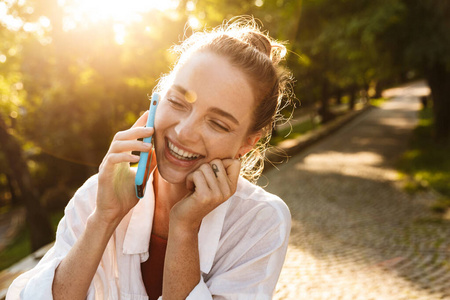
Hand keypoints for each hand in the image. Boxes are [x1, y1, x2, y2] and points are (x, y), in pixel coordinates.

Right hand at [95, 111, 153, 225]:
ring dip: (134, 142)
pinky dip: (125, 156)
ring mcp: (106, 165)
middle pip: (121, 136)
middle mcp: (112, 157)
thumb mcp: (142, 177)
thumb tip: (159, 150)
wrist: (114, 213)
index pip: (129, 135)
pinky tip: (136, 158)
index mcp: (121, 156)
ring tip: (149, 145)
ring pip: (116, 145)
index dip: (138, 124)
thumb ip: (148, 164)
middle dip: (137, 129)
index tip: (150, 113)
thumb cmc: (126, 196)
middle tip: (152, 128)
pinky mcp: (104, 174)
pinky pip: (112, 160)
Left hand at [169, 158, 240, 231]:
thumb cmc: (196, 196)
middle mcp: (228, 191)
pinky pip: (196, 174)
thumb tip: (229, 155)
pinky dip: (189, 179)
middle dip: (204, 169)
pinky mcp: (205, 195)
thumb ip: (220, 171)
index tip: (211, 174)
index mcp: (232, 187)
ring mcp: (217, 194)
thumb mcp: (213, 183)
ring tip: (195, 186)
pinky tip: (191, 189)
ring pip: (205, 167)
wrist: (185, 220)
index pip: (236, 162)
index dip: (221, 162)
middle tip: (201, 182)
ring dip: (195, 174)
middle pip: (217, 161)